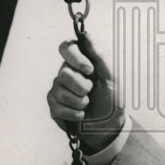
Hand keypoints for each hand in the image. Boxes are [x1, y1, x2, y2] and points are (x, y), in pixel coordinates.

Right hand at [46, 32, 124, 153]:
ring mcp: (58, 89)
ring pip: (59, 89)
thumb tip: (87, 35)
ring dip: (79, 101)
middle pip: (63, 72)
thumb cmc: (111, 100)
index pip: (66, 47)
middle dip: (81, 85)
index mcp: (80, 62)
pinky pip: (57, 106)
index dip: (76, 58)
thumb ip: (98, 56)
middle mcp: (67, 73)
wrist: (108, 128)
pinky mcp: (53, 106)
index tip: (90, 70)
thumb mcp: (111, 77)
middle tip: (91, 91)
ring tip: (87, 104)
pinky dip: (73, 112)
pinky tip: (81, 115)